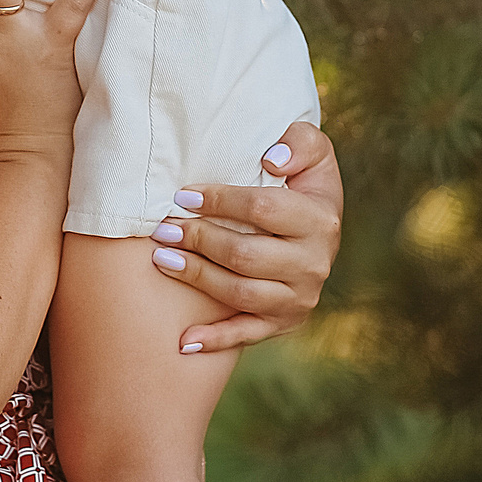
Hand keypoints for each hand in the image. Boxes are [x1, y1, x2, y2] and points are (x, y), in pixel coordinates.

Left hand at [152, 122, 343, 352]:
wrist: (317, 223)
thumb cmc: (302, 178)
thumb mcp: (312, 148)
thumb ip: (299, 141)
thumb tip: (272, 160)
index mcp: (321, 219)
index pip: (263, 209)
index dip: (219, 201)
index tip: (182, 195)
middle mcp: (314, 263)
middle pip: (246, 255)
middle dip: (199, 240)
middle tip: (162, 228)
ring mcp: (300, 297)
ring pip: (241, 293)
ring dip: (197, 278)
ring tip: (160, 259)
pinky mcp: (284, 321)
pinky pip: (247, 334)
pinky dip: (216, 340)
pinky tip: (182, 340)